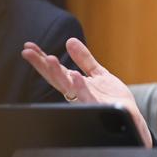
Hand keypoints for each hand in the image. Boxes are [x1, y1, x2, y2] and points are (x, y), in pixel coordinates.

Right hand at [21, 38, 152, 146]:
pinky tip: (75, 76)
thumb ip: (84, 59)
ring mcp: (86, 99)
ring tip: (49, 59)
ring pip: (68, 87)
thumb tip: (70, 40)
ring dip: (58, 74)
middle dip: (42, 65)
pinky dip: (80, 87)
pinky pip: (86, 97)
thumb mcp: (98, 73)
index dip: (42, 59)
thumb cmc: (111, 97)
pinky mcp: (98, 105)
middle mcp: (77, 92)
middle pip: (56, 78)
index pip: (56, 70)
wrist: (128, 116)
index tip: (28, 47)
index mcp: (75, 84)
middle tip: (28, 52)